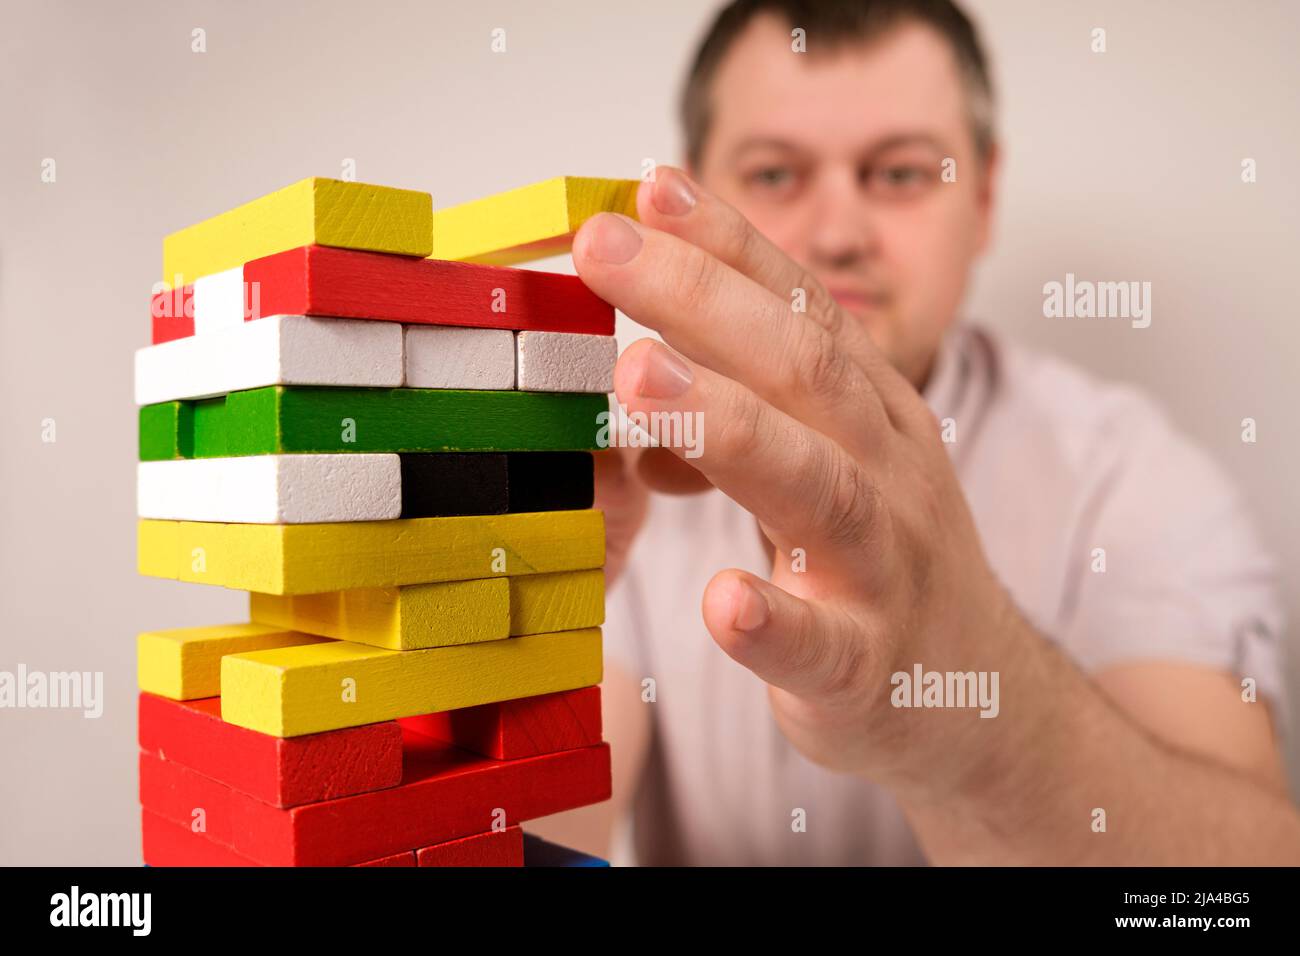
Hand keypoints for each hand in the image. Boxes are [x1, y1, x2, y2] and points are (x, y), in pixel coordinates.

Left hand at [573, 167, 1023, 796]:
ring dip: (727, 425)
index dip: (727, 244)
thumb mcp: (830, 454)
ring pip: (815, 484)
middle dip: (700, 300)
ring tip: (640, 379)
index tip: (648, 190)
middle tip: (606, 249)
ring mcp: (882, 566)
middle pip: (801, 368)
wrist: (975, 688)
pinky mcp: (865, 664)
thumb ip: (751, 400)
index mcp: (870, 411)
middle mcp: (885, 468)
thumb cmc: (879, 556)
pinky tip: (721, 601)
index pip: (801, 307)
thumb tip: (642, 348)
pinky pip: (822, 643)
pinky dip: (772, 621)